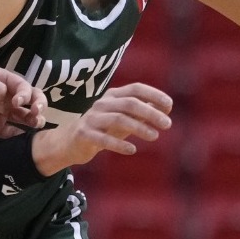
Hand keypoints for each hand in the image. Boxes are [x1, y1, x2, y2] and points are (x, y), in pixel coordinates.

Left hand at [0, 66, 45, 136]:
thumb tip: (8, 102)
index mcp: (0, 79)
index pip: (22, 85)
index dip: (26, 93)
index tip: (18, 102)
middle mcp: (2, 95)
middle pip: (28, 100)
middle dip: (37, 104)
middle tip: (37, 113)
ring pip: (22, 116)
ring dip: (33, 119)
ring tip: (37, 124)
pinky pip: (10, 132)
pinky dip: (20, 134)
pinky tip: (25, 136)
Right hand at [32, 83, 172, 172]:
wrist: (70, 143)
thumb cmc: (102, 129)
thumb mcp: (123, 118)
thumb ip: (142, 112)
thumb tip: (166, 106)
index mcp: (113, 96)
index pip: (136, 89)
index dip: (154, 95)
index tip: (169, 105)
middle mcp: (102, 104)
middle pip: (130, 103)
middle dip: (151, 113)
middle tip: (167, 124)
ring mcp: (92, 118)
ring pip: (119, 119)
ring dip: (139, 127)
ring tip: (155, 136)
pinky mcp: (84, 134)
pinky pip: (104, 139)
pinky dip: (119, 144)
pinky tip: (132, 149)